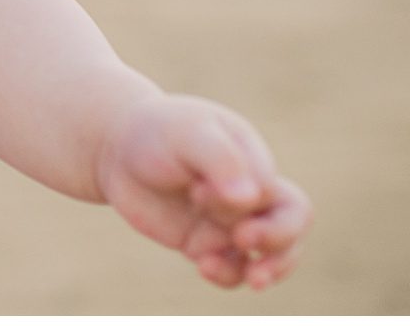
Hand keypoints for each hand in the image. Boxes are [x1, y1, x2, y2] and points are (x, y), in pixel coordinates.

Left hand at [95, 94, 310, 289]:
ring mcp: (229, 220)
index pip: (280, 196)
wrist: (116, 147)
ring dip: (269, 269)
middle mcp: (249, 193)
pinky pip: (233, 269)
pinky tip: (204, 267)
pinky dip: (228, 275)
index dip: (248, 204)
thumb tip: (250, 200)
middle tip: (244, 239)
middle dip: (279, 241)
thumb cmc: (157, 130)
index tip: (198, 191)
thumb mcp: (188, 133)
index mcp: (254, 160)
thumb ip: (220, 161)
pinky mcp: (206, 242)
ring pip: (273, 255)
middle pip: (292, 225)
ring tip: (250, 279)